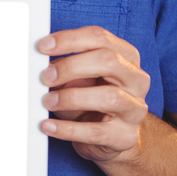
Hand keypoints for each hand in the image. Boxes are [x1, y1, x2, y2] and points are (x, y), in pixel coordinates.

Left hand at [38, 27, 149, 165]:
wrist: (114, 137)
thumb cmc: (93, 101)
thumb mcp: (79, 79)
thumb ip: (64, 69)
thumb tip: (40, 66)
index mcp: (125, 56)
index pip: (100, 38)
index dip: (69, 39)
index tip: (43, 46)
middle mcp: (136, 79)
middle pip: (108, 61)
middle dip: (72, 66)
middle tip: (45, 76)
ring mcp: (135, 109)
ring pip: (109, 97)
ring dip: (71, 98)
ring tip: (47, 101)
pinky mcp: (125, 136)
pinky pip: (95, 132)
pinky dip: (67, 129)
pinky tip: (49, 126)